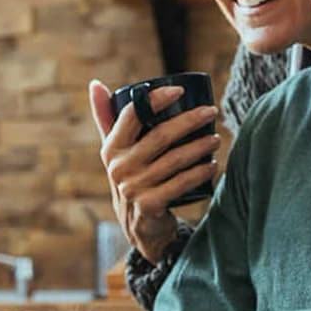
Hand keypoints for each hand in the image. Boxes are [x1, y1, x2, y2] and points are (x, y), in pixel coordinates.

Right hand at [88, 81, 219, 264]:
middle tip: (210, 112)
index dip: (155, 99)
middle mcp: (119, 167)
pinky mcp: (150, 206)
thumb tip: (95, 83)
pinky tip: (213, 165)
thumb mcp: (115, 151)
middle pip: (160, 135)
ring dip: (200, 146)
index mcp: (111, 148)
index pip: (131, 114)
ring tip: (216, 138)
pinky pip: (180, 184)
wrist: (138, 226)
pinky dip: (199, 173)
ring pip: (174, 159)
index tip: (180, 90)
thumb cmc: (131, 177)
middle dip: (189, 120)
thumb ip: (107, 118)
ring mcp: (134, 188)